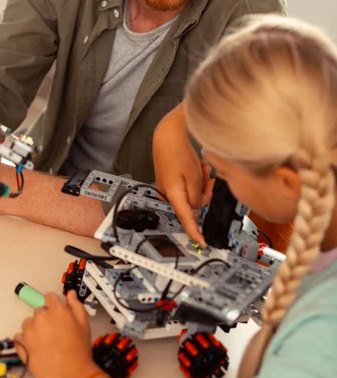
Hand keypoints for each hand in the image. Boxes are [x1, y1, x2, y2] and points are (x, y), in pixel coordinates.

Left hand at [14, 292, 97, 377]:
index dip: (54, 303)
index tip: (58, 312)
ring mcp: (28, 332)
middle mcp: (40, 317)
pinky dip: (24, 339)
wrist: (69, 374)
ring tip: (43, 339)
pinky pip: (18, 336)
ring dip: (34, 327)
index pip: (49, 296)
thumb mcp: (84, 324)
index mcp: (56, 310)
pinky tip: (34, 346)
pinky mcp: (21, 346)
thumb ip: (76, 306)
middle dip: (45, 317)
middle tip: (54, 330)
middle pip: (39, 310)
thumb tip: (70, 293)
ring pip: (28, 323)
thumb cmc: (79, 348)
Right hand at [153, 104, 213, 243]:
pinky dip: (195, 179)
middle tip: (210, 179)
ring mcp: (168, 186)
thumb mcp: (194, 178)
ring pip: (191, 194)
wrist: (167, 134)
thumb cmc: (179, 152)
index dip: (194, 233)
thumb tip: (196, 209)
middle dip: (204, 194)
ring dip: (201, 184)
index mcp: (173, 195)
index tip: (201, 243)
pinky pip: (186, 185)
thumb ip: (196, 198)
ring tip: (202, 168)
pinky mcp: (169, 179)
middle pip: (192, 204)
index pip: (186, 220)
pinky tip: (198, 167)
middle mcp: (168, 193)